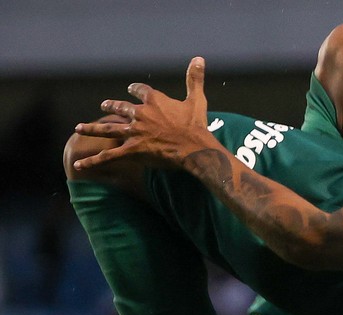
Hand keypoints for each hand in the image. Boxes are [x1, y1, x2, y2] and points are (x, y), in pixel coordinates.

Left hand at [73, 57, 216, 171]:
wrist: (195, 148)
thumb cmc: (196, 126)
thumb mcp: (196, 100)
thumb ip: (194, 79)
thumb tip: (199, 58)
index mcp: (154, 101)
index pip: (140, 91)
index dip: (135, 90)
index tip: (131, 89)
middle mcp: (140, 115)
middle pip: (120, 108)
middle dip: (111, 107)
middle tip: (103, 106)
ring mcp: (134, 132)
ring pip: (108, 129)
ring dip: (93, 128)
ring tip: (80, 128)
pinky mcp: (133, 150)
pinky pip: (110, 156)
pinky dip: (94, 161)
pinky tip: (80, 164)